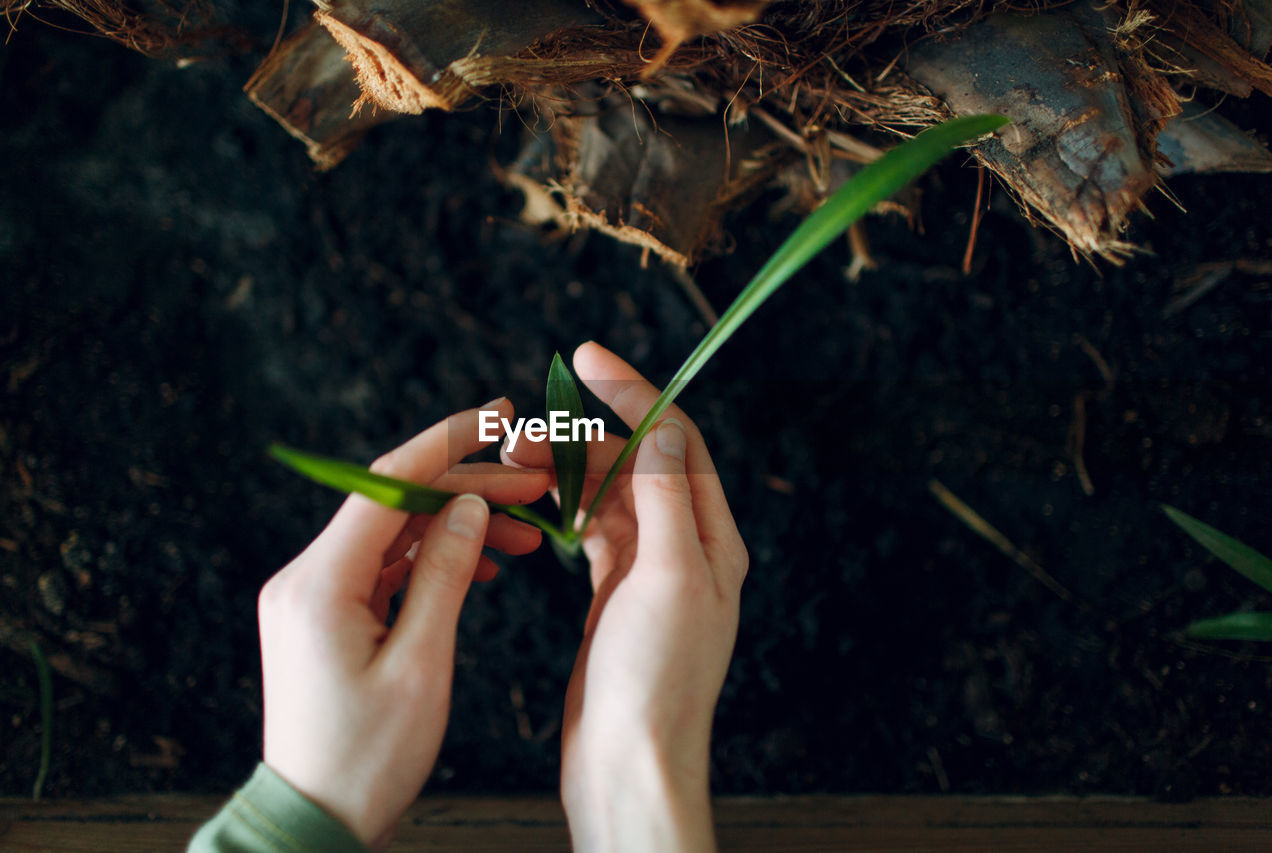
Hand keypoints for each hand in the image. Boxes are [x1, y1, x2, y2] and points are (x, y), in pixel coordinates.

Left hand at [259, 399, 548, 849]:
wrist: (314, 820)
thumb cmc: (367, 759)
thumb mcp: (421, 663)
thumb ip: (443, 574)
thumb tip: (469, 509)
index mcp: (320, 582)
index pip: (386, 480)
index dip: (447, 441)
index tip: (499, 416)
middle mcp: (306, 577)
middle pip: (394, 502)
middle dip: (468, 489)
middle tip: (537, 486)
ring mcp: (312, 596)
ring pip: (394, 532)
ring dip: (456, 525)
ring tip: (524, 534)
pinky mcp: (325, 616)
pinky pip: (384, 566)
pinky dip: (432, 559)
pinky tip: (479, 566)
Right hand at [504, 343, 748, 852]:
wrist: (627, 762)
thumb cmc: (654, 681)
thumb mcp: (671, 578)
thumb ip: (670, 497)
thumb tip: (665, 428)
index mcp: (712, 538)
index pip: (676, 440)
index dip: (633, 393)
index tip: (585, 358)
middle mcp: (687, 548)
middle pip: (635, 464)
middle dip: (580, 439)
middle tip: (519, 434)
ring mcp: (650, 573)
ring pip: (608, 497)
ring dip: (565, 473)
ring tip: (513, 465)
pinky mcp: (616, 596)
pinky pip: (593, 532)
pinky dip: (565, 509)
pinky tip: (539, 504)